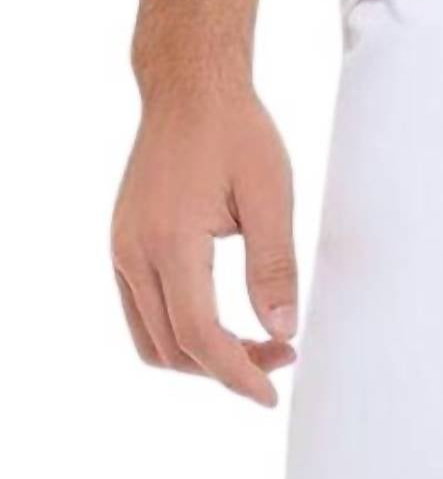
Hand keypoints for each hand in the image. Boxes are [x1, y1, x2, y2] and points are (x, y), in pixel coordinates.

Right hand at [111, 85, 297, 406]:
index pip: (199, 335)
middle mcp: (134, 253)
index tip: (273, 391)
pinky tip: (221, 318)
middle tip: (281, 354)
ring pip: (150, 338)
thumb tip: (283, 331)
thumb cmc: (236, 131)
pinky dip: (177, 330)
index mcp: (170, 241)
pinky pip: (141, 311)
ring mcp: (121, 249)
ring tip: (254, 342)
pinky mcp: (123, 243)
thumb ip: (275, 265)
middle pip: (172, 348)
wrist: (191, 87)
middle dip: (226, 367)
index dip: (238, 372)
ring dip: (199, 355)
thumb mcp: (271, 193)